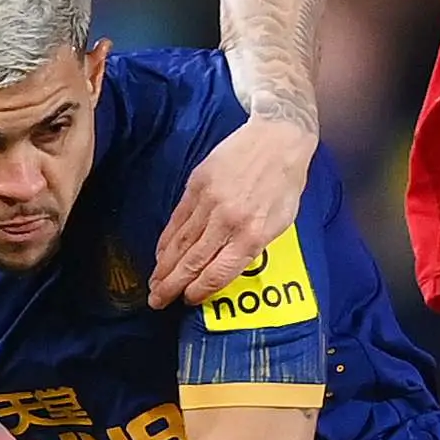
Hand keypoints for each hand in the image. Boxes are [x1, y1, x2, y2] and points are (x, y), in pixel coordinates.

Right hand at [148, 119, 314, 305]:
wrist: (276, 137)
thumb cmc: (285, 182)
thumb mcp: (282, 221)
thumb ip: (255, 245)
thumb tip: (226, 266)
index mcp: (253, 234)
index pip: (219, 272)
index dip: (200, 290)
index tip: (188, 300)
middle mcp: (227, 221)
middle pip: (193, 262)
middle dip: (172, 285)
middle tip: (157, 301)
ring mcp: (209, 202)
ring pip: (181, 243)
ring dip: (164, 267)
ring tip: (153, 284)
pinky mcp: (196, 185)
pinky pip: (177, 220)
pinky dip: (166, 240)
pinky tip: (159, 254)